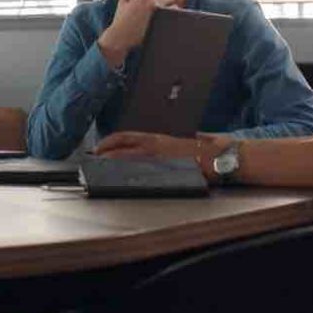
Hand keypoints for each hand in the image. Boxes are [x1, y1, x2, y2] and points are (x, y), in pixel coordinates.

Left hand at [95, 131, 235, 182]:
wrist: (220, 157)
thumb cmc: (205, 151)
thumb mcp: (180, 144)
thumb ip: (166, 147)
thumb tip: (154, 150)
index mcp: (157, 139)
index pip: (126, 136)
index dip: (110, 141)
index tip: (98, 147)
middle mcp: (154, 144)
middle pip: (122, 143)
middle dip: (104, 149)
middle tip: (92, 157)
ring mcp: (158, 156)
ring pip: (127, 155)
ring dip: (111, 160)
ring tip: (98, 166)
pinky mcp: (164, 168)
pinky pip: (139, 169)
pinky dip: (126, 171)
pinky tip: (118, 176)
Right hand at [97, 0, 175, 68]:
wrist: (120, 39)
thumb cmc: (120, 22)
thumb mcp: (121, 4)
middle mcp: (153, 4)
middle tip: (164, 3)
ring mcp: (159, 15)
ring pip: (174, 7)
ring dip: (172, 9)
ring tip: (166, 13)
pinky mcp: (162, 25)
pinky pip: (174, 18)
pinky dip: (172, 18)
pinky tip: (167, 20)